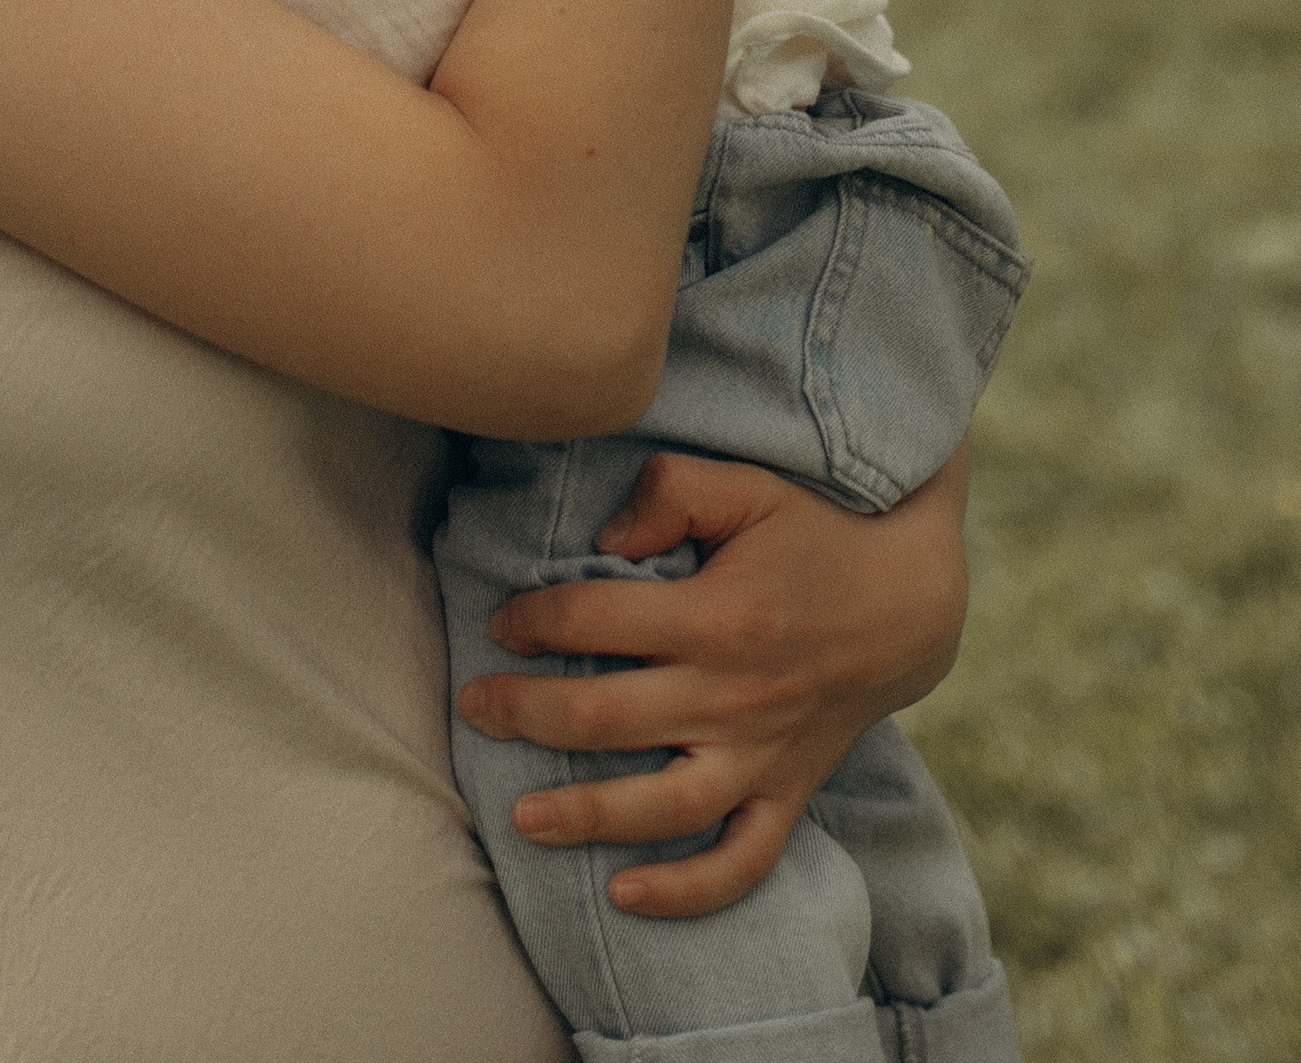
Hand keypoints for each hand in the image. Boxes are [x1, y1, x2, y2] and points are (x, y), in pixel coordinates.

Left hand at [455, 446, 970, 917]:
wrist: (910, 605)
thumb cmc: (815, 534)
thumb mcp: (749, 486)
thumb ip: (671, 491)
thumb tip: (603, 539)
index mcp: (718, 615)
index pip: (597, 622)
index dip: (536, 620)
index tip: (502, 621)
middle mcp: (734, 695)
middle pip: (607, 717)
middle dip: (527, 714)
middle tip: (472, 707)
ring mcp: (762, 755)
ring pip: (663, 806)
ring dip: (586, 814)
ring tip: (520, 817)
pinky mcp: (787, 794)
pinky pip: (739, 861)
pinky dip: (687, 890)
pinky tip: (626, 895)